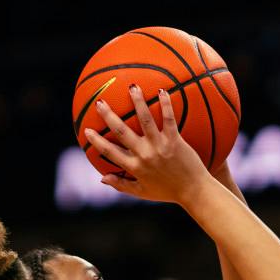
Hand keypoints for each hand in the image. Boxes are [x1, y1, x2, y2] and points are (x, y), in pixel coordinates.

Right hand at [84, 86, 210, 204]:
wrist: (194, 192)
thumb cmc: (168, 192)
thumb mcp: (142, 192)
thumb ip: (121, 184)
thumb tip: (102, 178)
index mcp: (135, 167)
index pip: (110, 152)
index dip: (97, 141)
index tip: (86, 130)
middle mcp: (145, 155)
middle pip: (122, 132)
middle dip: (109, 116)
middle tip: (99, 102)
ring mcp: (160, 146)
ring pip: (145, 120)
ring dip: (138, 102)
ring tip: (132, 87)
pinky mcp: (175, 141)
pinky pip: (169, 119)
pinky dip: (165, 104)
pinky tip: (161, 91)